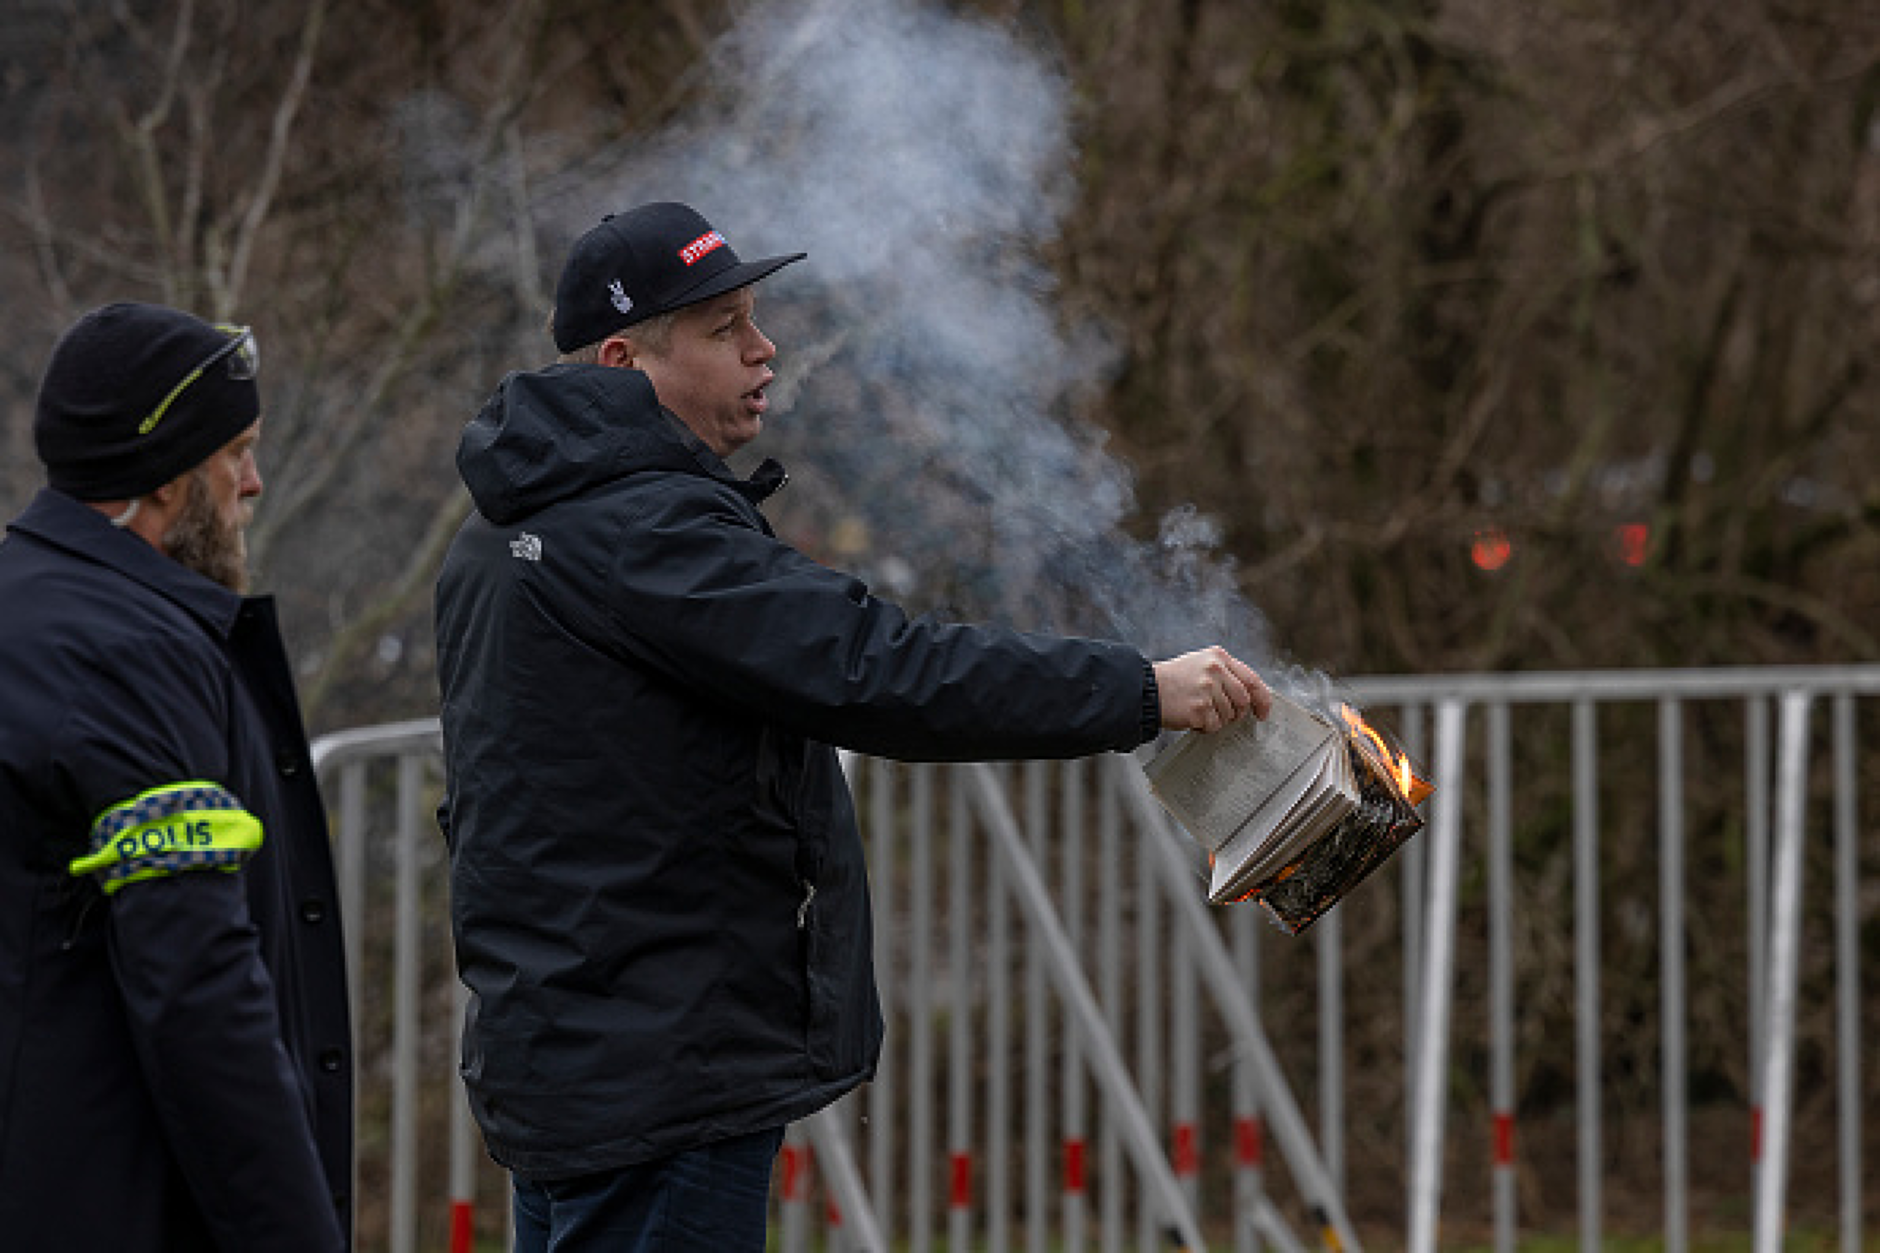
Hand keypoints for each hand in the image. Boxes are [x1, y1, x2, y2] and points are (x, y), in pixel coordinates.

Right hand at [1152, 646, 1271, 732]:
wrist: (1147, 689)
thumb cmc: (1174, 679)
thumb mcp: (1201, 664)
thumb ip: (1226, 673)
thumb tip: (1250, 695)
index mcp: (1219, 657)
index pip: (1252, 679)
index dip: (1262, 699)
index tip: (1263, 712)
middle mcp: (1216, 671)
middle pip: (1243, 701)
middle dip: (1236, 713)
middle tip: (1220, 713)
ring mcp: (1208, 690)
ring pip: (1229, 715)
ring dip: (1217, 719)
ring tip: (1198, 710)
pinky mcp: (1199, 708)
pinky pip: (1214, 726)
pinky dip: (1205, 727)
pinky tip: (1192, 717)